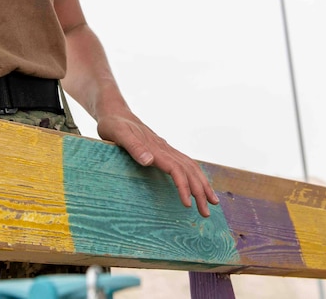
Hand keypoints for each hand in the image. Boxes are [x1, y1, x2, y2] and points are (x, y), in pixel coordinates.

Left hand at [96, 111, 219, 217]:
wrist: (115, 112)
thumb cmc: (113, 124)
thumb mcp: (118, 134)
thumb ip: (133, 147)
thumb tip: (149, 161)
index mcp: (155, 147)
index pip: (176, 169)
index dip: (184, 186)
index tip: (188, 204)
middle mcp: (164, 148)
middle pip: (189, 170)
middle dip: (200, 191)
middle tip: (206, 213)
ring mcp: (165, 148)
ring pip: (191, 166)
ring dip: (202, 184)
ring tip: (212, 202)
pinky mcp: (163, 150)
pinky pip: (184, 163)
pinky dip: (195, 175)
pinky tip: (199, 184)